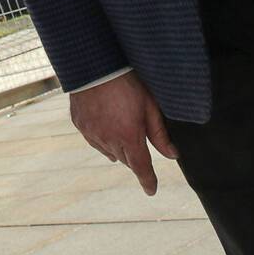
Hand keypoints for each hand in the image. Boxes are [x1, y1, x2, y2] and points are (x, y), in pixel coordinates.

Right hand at [67, 72, 175, 194]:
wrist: (94, 64)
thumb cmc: (127, 82)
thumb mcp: (150, 105)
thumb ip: (160, 134)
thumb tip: (173, 154)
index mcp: (129, 137)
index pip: (141, 168)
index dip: (148, 181)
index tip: (151, 190)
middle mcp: (108, 140)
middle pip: (126, 160)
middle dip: (134, 157)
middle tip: (139, 141)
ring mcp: (92, 133)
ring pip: (109, 152)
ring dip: (118, 148)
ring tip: (122, 129)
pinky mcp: (80, 125)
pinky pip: (94, 140)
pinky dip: (103, 138)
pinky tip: (106, 125)